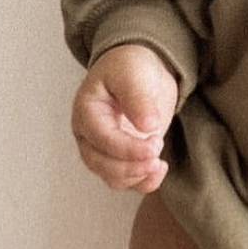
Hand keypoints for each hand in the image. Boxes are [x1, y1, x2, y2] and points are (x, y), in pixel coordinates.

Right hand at [71, 45, 178, 192]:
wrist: (140, 69)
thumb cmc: (130, 67)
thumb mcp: (133, 74)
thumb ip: (138, 99)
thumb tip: (147, 126)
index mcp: (87, 111)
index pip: (101, 139)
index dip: (127, 148)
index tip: (153, 147)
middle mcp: (90, 134)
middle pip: (101, 164)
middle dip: (130, 167)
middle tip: (156, 155)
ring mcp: (106, 149)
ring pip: (113, 177)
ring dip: (137, 177)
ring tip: (159, 163)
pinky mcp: (124, 157)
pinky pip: (128, 180)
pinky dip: (144, 181)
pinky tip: (160, 168)